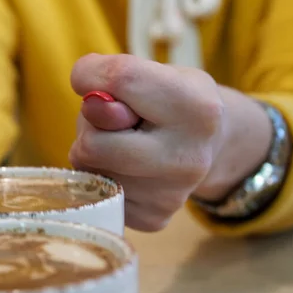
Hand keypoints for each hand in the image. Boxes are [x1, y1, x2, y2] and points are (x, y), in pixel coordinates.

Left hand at [69, 54, 226, 230]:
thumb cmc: (170, 102)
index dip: (89, 75)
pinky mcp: (151, 219)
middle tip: (111, 121)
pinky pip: (95, 192)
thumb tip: (92, 109)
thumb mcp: (155, 73)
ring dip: (92, 152)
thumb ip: (118, 78)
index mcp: (197, 108)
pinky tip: (127, 168)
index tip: (86, 77)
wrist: (205, 147)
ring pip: (88, 169)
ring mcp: (169, 196)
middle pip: (93, 144)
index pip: (120, 80)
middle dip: (88, 127)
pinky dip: (100, 176)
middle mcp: (187, 158)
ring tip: (124, 143)